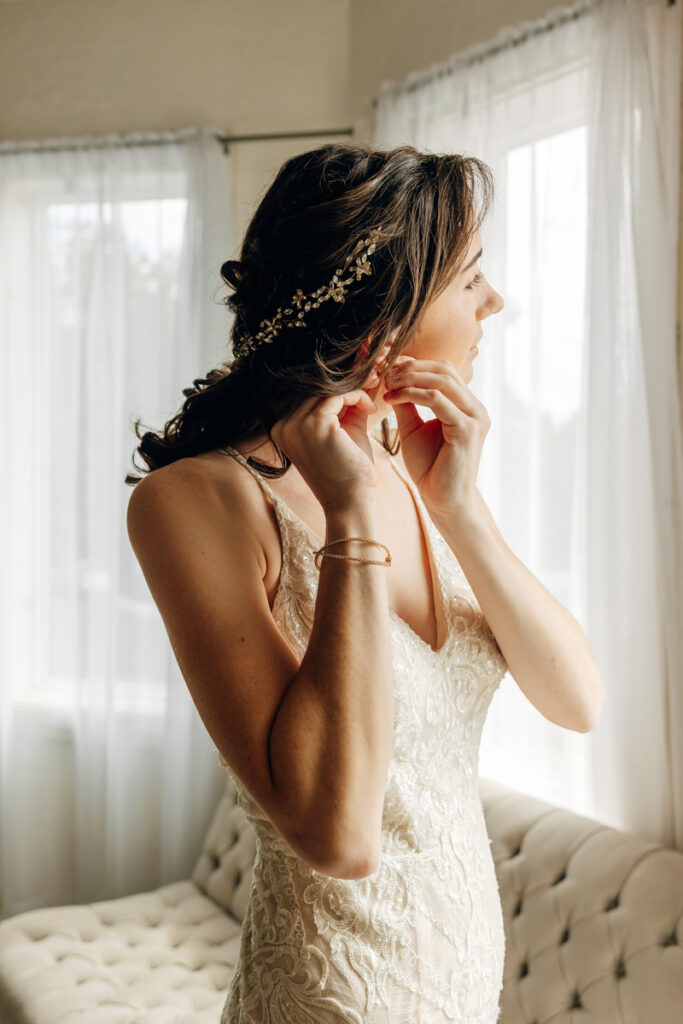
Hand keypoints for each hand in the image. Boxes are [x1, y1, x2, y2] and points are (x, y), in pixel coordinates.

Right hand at [270, 389, 378, 510]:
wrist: (350, 502)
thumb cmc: (348, 472)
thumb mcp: (342, 431)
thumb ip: (344, 405)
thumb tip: (358, 376)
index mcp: (282, 429)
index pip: (307, 395)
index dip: (336, 389)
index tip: (360, 390)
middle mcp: (283, 425)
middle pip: (314, 389)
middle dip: (345, 386)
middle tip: (369, 387)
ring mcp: (296, 425)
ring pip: (327, 389)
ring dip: (353, 391)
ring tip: (369, 404)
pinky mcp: (315, 425)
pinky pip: (339, 395)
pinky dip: (357, 396)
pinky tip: (370, 410)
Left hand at [382, 357, 490, 519]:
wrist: (443, 500)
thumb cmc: (430, 468)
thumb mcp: (413, 429)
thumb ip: (407, 404)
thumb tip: (391, 380)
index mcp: (467, 406)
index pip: (444, 371)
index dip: (416, 364)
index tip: (389, 368)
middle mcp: (476, 408)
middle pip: (445, 369)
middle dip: (412, 367)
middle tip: (386, 374)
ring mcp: (475, 418)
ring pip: (442, 380)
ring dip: (410, 378)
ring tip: (387, 385)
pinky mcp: (466, 430)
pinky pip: (437, 400)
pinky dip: (412, 394)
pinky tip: (392, 399)